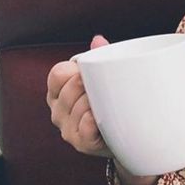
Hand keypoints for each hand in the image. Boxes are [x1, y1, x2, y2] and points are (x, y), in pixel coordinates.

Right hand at [47, 35, 111, 157]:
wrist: (127, 140)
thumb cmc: (109, 108)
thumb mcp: (102, 81)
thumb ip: (99, 59)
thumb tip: (98, 40)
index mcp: (57, 93)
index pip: (57, 74)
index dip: (75, 70)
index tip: (90, 73)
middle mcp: (57, 112)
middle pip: (69, 89)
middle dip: (89, 86)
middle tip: (105, 88)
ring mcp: (67, 129)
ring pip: (79, 107)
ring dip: (97, 103)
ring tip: (109, 105)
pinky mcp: (81, 144)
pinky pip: (86, 125)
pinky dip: (95, 119)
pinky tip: (104, 119)